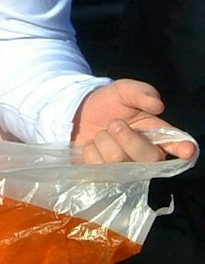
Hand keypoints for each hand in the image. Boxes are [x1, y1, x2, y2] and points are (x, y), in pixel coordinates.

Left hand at [72, 80, 196, 163]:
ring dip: (104, 140)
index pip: (178, 145)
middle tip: (115, 123)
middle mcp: (147, 157)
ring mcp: (128, 170)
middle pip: (147, 158)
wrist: (80, 113)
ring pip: (117, 161)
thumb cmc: (110, 103)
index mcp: (158, 136)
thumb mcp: (124, 91)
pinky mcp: (106, 176)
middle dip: (126, 137)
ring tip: (103, 134)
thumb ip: (141, 93)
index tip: (187, 150)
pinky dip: (90, 151)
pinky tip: (93, 146)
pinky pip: (98, 167)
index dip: (185, 149)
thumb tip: (157, 105)